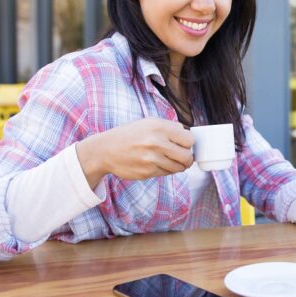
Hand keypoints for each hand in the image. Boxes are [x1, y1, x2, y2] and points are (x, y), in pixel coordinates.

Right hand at [76, 118, 194, 188]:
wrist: (105, 150)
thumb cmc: (129, 135)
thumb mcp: (149, 123)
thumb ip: (170, 128)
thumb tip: (189, 137)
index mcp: (159, 127)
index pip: (189, 139)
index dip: (189, 143)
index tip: (185, 144)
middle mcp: (156, 142)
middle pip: (187, 156)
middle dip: (187, 157)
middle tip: (183, 156)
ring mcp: (152, 159)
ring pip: (179, 167)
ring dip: (178, 165)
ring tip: (170, 160)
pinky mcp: (147, 172)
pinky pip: (166, 173)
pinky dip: (166, 170)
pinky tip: (158, 163)